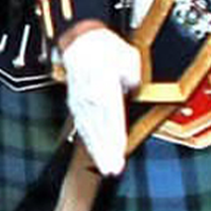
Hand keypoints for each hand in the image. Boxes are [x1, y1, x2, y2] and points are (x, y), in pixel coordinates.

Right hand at [59, 25, 142, 176]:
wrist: (81, 40)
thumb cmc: (106, 48)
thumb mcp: (129, 59)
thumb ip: (133, 78)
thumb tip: (133, 90)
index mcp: (104, 86)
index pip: (112, 116)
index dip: (116, 135)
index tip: (120, 151)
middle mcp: (91, 97)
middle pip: (100, 128)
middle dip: (106, 151)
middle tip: (113, 170)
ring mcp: (81, 101)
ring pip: (90, 130)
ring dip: (98, 151)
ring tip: (106, 168)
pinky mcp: (77, 103)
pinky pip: (83, 125)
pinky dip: (90, 140)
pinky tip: (95, 152)